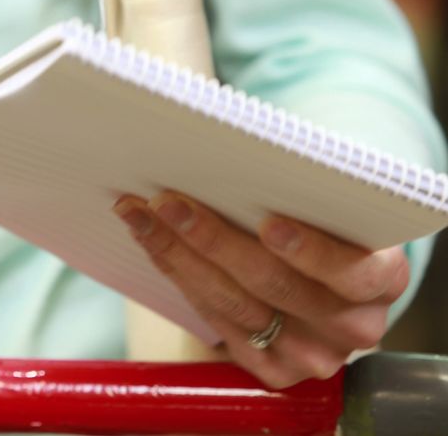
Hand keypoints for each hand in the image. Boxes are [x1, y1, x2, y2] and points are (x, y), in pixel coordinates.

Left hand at [111, 191, 408, 387]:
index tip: (268, 223)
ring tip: (140, 214)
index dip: (310, 250)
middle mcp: (352, 326)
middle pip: (274, 285)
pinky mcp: (269, 368)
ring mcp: (309, 354)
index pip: (353, 272)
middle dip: (213, 238)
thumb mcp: (333, 211)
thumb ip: (306, 194)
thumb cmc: (324, 227)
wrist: (321, 283)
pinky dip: (176, 274)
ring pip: (232, 303)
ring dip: (177, 253)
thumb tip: (240, 155)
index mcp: (381, 282)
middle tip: (168, 201)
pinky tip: (151, 240)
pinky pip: (213, 319)